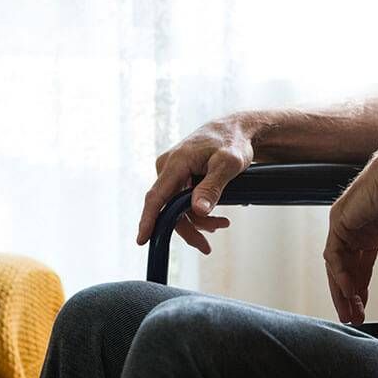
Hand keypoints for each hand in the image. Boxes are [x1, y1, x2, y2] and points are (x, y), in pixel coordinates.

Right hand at [135, 116, 254, 253]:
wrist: (235, 130)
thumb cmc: (233, 142)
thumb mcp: (229, 164)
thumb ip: (212, 187)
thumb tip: (197, 211)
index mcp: (176, 162)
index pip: (157, 196)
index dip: (148, 219)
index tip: (142, 239)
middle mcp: (168, 167)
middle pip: (169, 208)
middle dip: (189, 229)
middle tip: (206, 247)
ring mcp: (172, 172)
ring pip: (176, 207)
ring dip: (197, 221)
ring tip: (222, 224)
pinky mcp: (178, 176)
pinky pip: (181, 200)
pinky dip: (196, 211)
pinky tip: (214, 217)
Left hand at [323, 137, 377, 324]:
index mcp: (371, 230)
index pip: (361, 265)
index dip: (362, 288)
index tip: (364, 309)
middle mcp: (354, 228)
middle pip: (346, 268)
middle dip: (350, 295)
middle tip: (354, 317)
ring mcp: (344, 223)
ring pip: (337, 265)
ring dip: (343, 290)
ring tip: (351, 312)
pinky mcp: (338, 221)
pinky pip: (335, 255)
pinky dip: (341, 275)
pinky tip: (351, 292)